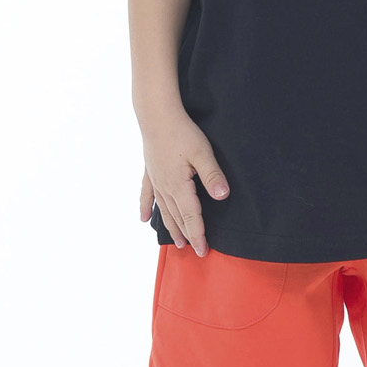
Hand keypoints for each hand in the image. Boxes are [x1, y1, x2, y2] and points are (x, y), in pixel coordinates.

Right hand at [139, 108, 228, 255]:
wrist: (156, 115)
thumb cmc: (182, 132)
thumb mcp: (202, 153)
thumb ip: (212, 176)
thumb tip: (222, 196)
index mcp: (179, 186)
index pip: (191, 217)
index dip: (199, 234)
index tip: (203, 250)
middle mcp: (165, 188)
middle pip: (178, 217)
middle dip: (187, 234)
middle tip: (194, 251)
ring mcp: (156, 180)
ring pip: (164, 210)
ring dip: (171, 226)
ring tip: (177, 241)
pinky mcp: (150, 171)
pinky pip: (147, 195)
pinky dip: (146, 207)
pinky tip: (144, 218)